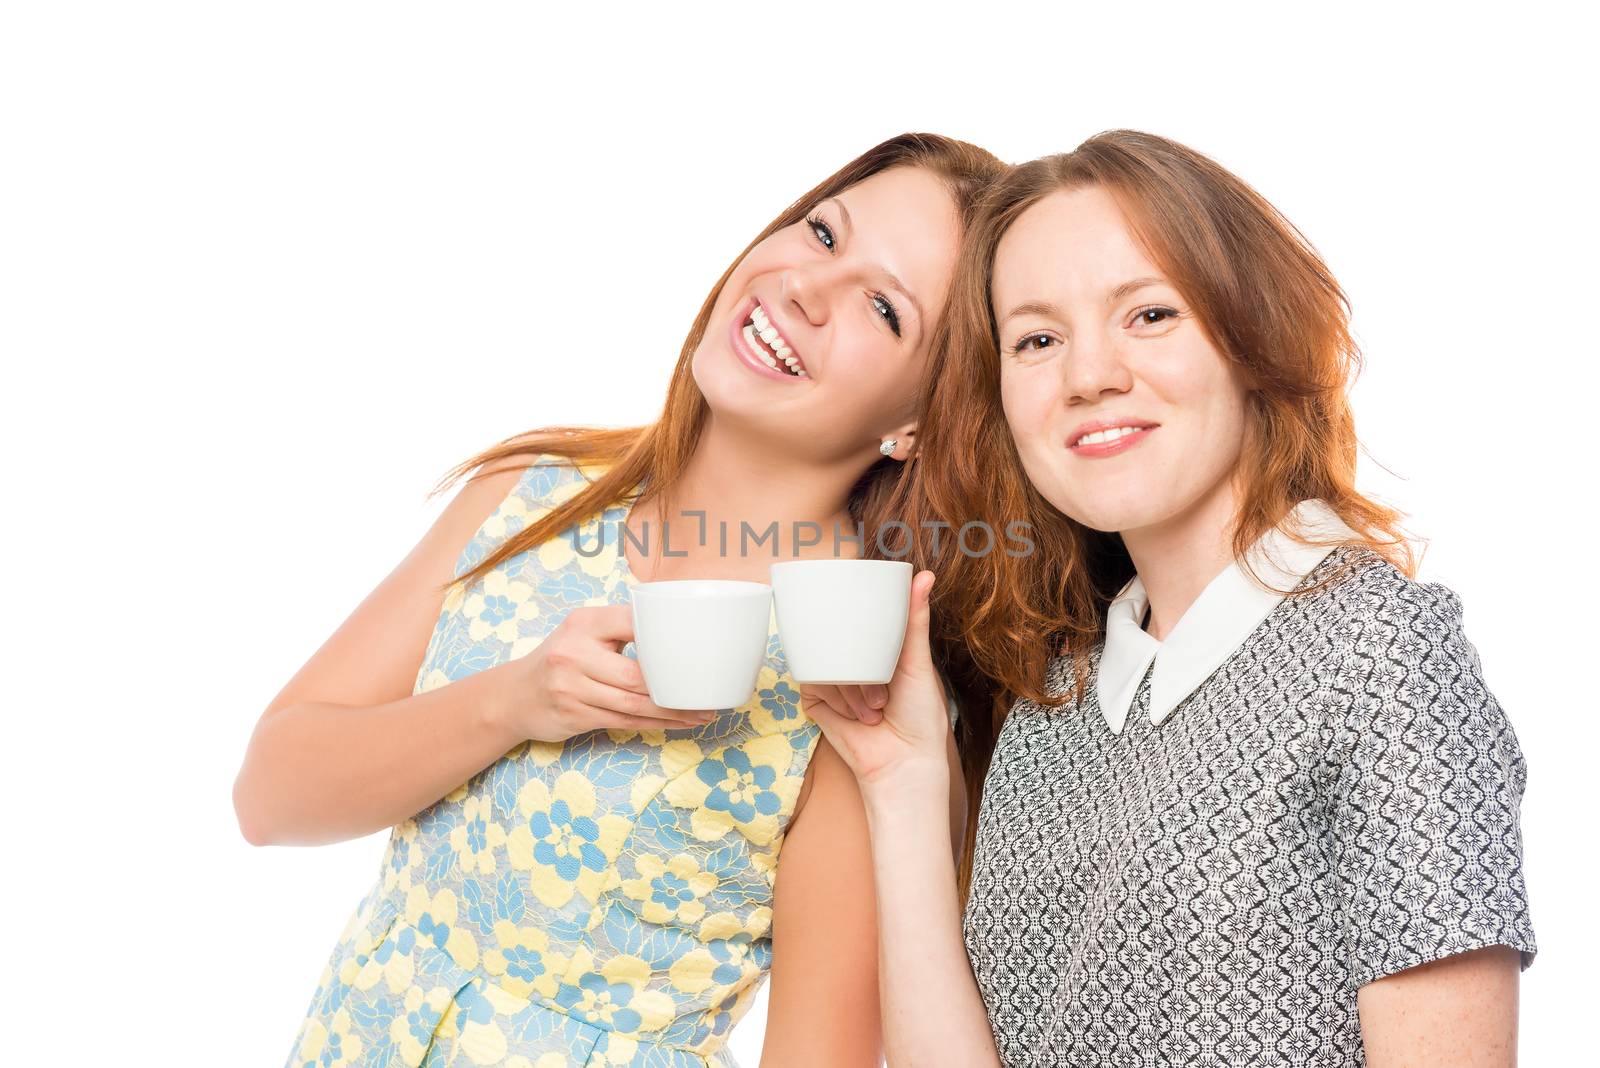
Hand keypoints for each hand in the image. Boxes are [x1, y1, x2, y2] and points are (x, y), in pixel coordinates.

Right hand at [494, 604, 715, 740]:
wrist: (514, 696)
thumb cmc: (562, 659)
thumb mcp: (582, 632)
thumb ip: (620, 627)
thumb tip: (677, 628)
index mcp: (584, 623)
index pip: (632, 622)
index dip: (665, 635)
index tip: (698, 646)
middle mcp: (574, 653)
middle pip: (637, 675)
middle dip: (675, 687)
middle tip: (707, 692)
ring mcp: (571, 688)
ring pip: (633, 704)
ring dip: (672, 712)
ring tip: (702, 713)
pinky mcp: (574, 716)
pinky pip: (624, 721)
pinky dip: (655, 724)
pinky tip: (677, 723)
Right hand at [801, 570, 950, 789]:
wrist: (902, 763)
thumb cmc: (920, 716)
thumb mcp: (918, 662)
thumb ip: (915, 619)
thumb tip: (926, 575)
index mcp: (877, 648)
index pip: (859, 618)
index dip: (858, 615)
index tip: (860, 610)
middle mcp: (853, 661)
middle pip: (837, 638)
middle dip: (863, 668)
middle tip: (884, 694)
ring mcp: (832, 680)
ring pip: (826, 663)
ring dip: (852, 690)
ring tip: (875, 710)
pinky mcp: (816, 701)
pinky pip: (813, 684)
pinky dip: (836, 700)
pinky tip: (855, 717)